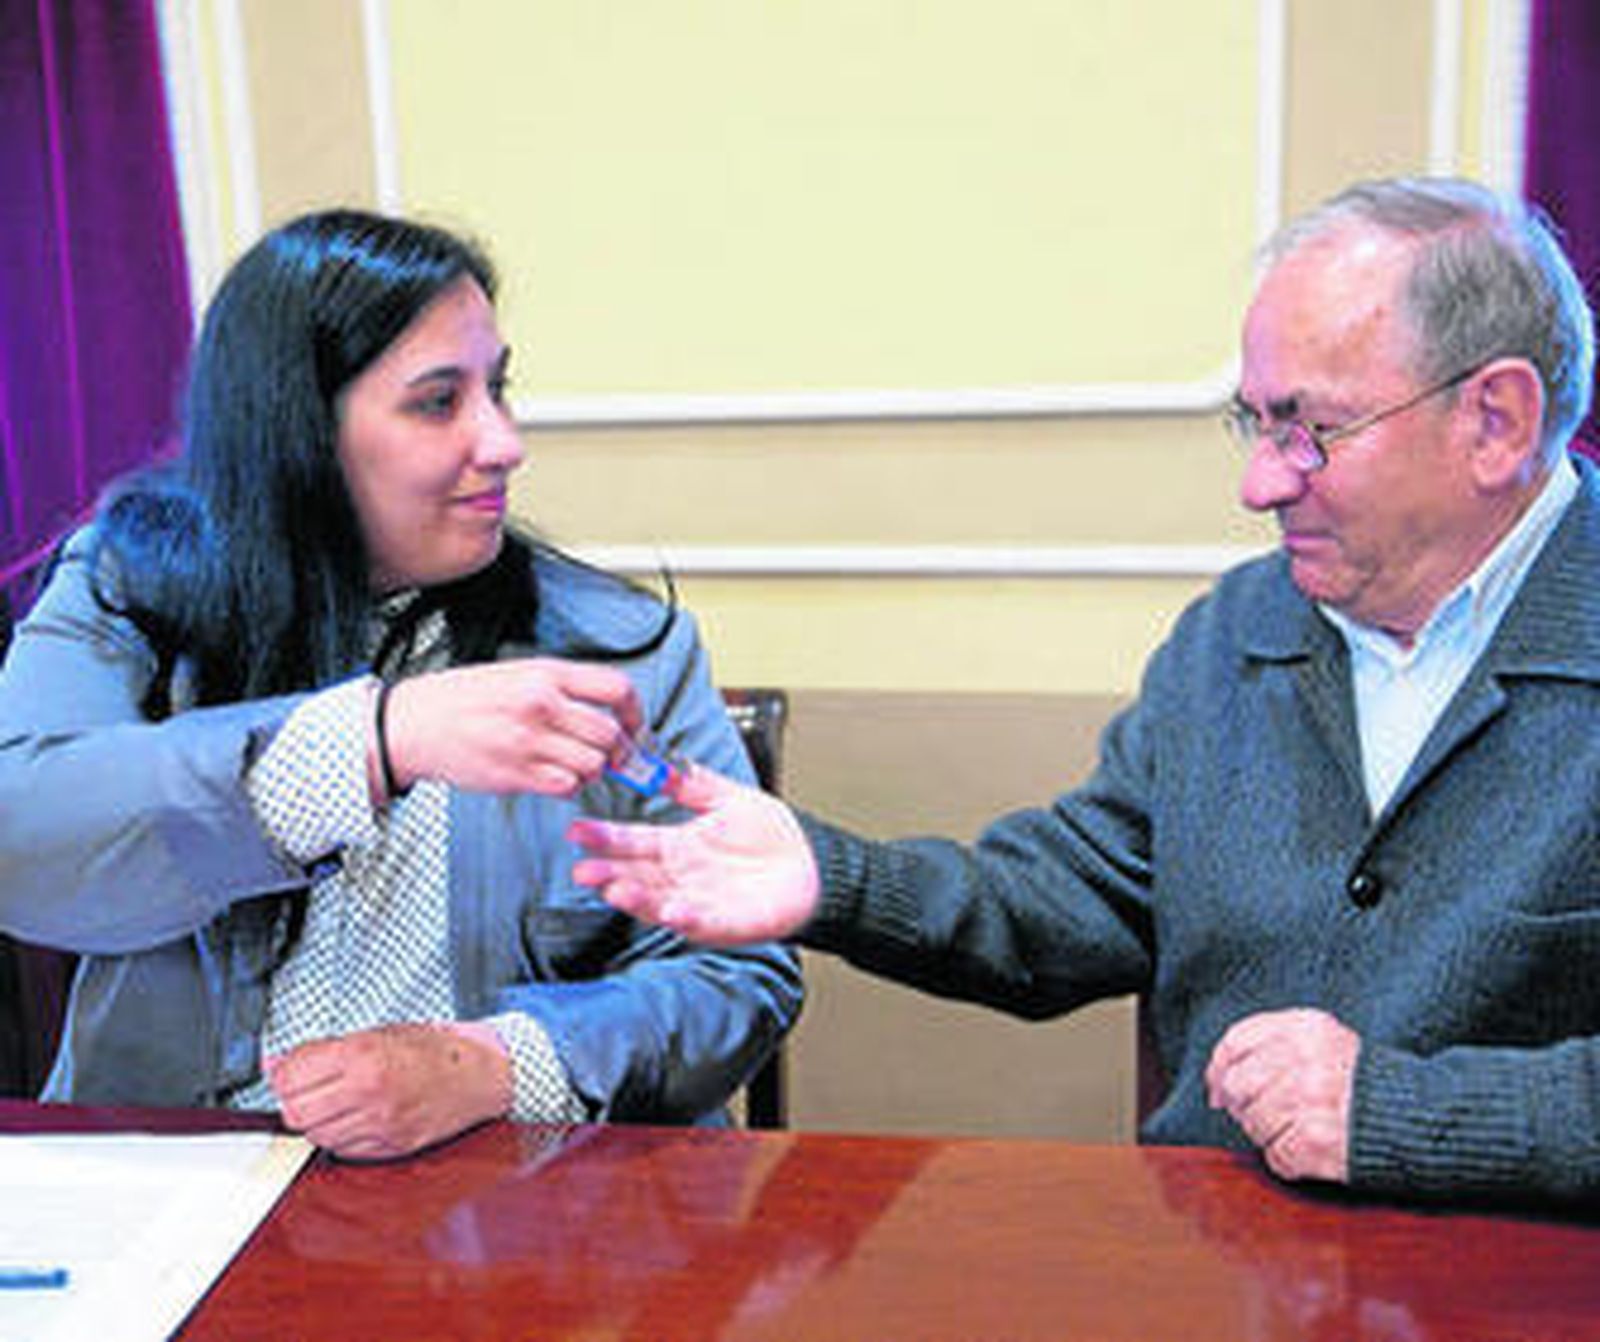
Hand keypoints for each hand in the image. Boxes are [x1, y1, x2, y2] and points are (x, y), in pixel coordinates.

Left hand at [265, 1021, 510, 1159]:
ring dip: (318, 1120)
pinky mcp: (388, 1148)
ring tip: (339, 1101)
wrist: (477, 1077)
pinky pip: (341, 1150)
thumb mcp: (377, 1033)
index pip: (291, 1077)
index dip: (284, 1073)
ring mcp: (379, 1125)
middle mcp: (369, 1092)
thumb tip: (276, 1064)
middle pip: (295, 1112)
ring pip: (315, 1135)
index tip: (291, 1068)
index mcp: (364, 1055)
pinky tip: (356, 1117)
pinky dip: (340, 1136)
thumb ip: (323, 1050)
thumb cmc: (432, 1051)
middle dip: (296, 1099)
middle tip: (312, 1086)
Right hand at [380, 658, 641, 796]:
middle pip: (610, 734)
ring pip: (593, 764)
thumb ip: (562, 688)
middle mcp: (542, 705)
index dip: (635, 713)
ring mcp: (529, 741)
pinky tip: (552, 775)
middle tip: (614, 757)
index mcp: (547, 674)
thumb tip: (608, 710)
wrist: (416, 723)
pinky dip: (568, 786)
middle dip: (619, 751)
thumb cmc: (465, 698)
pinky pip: (566, 786)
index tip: (635, 726)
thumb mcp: (517, 674)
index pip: (617, 688)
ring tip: (573, 764)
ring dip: (593, 770)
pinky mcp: (516, 773)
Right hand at [568, 764, 819, 944]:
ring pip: (659, 901)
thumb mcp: (729, 798)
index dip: (606, 838)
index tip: (577, 831)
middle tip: (582, 869)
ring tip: (614, 889)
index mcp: (679, 846)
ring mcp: (700, 902)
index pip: (634, 841)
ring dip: (636, 897)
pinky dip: (686, 917)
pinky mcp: (725, 923)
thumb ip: (692, 784)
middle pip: (637, 875)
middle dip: (609, 873)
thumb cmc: (774, 836)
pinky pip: (701, 922)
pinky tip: (672, 910)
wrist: (813, 864)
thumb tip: (657, 764)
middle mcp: (682, 876)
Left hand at [1204, 1007, 1358, 1183]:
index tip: (1217, 1087)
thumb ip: (1268, 1045)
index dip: (1219, 1068)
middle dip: (1242, 1104)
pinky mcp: (1316, 1142)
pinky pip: (1275, 1155)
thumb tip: (1214, 1089)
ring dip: (1268, 1133)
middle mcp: (1306, 1060)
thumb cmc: (1360, 1080)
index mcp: (1306, 1028)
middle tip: (1267, 1112)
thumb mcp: (1321, 1040)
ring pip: (1252, 1123)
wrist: (1420, 1116)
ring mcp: (1311, 1101)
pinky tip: (1311, 1146)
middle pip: (1237, 1084)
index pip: (1235, 1042)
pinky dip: (1288, 1158)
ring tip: (1299, 1127)